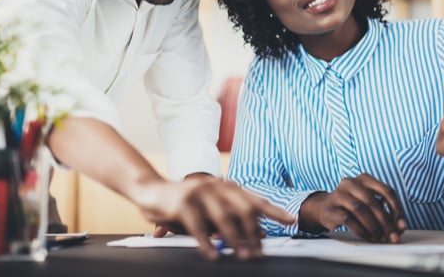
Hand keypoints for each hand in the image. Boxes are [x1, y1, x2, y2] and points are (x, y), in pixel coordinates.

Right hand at [137, 177, 294, 260]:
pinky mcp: (183, 203)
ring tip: (243, 257)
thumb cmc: (185, 203)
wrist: (152, 190)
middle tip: (259, 254)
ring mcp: (200, 192)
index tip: (291, 221)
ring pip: (223, 218)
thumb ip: (233, 219)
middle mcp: (217, 186)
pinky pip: (199, 226)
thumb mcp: (211, 210)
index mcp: (227, 186)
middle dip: (254, 234)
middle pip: (243, 210)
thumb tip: (260, 236)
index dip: (274, 210)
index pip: (255, 199)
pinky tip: (213, 256)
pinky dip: (207, 243)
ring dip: (235, 240)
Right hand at [298, 173, 405, 242]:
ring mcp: (339, 194)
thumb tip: (399, 229)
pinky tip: (367, 236)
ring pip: (360, 209)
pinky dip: (361, 230)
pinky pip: (348, 220)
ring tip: (379, 238)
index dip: (397, 209)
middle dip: (385, 222)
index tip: (401, 225)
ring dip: (373, 227)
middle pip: (373, 202)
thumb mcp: (369, 203)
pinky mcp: (331, 208)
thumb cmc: (353, 206)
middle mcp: (351, 182)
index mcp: (365, 178)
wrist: (325, 208)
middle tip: (392, 237)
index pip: (387, 191)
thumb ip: (384, 213)